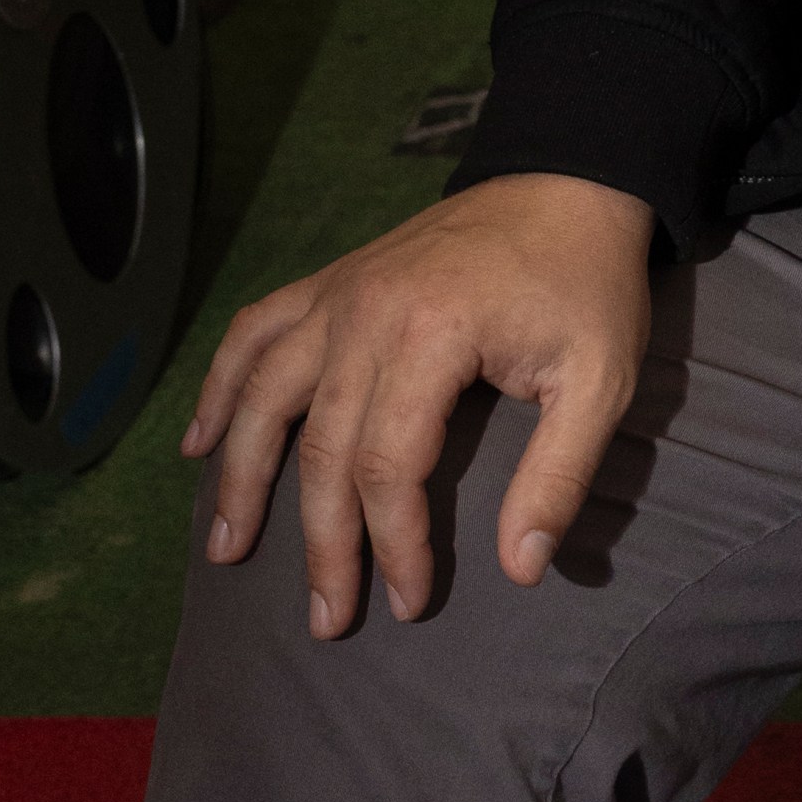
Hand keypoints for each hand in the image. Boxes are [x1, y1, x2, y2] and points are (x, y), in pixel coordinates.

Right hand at [181, 173, 658, 637]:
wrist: (566, 183)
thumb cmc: (586, 285)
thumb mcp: (601, 380)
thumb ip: (559, 475)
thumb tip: (521, 568)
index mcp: (429, 337)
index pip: (387, 468)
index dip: (394, 544)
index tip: (410, 602)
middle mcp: (362, 314)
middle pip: (321, 449)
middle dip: (322, 544)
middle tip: (327, 618)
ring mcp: (337, 294)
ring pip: (262, 394)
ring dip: (239, 476)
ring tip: (226, 548)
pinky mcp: (330, 283)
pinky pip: (253, 333)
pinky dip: (220, 386)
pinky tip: (200, 442)